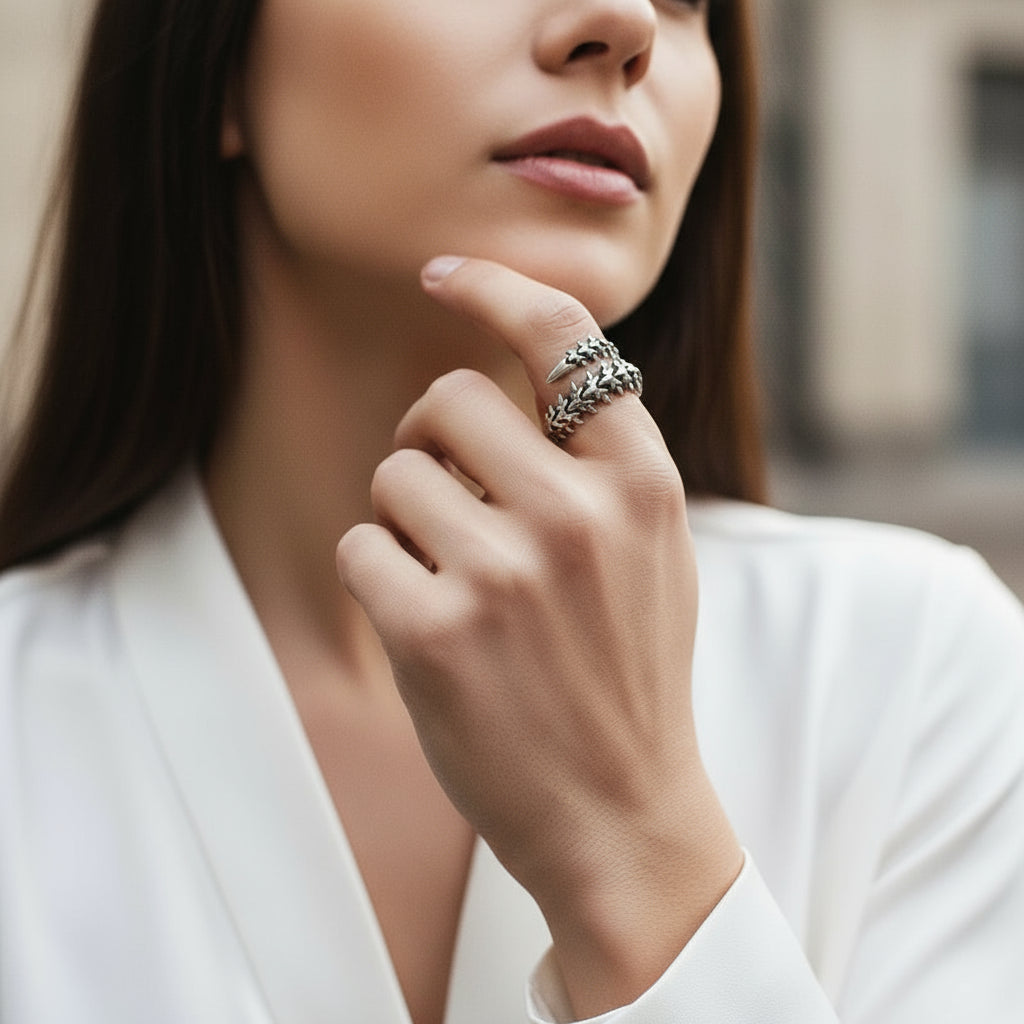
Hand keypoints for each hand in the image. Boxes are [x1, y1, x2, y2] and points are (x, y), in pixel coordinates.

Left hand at [336, 257, 741, 1016]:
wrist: (623, 815)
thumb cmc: (630, 676)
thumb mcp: (655, 555)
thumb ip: (602, 463)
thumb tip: (513, 376)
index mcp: (642, 484)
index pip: (563, 337)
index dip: (495, 290)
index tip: (445, 274)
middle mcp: (578, 515)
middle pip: (448, 399)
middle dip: (430, 438)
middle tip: (446, 496)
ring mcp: (505, 574)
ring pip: (394, 475)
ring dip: (405, 521)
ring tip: (455, 584)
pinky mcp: (434, 635)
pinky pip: (359, 548)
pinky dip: (378, 579)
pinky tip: (427, 629)